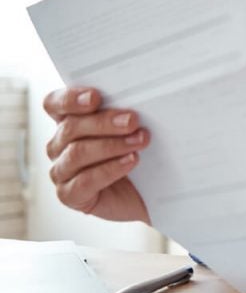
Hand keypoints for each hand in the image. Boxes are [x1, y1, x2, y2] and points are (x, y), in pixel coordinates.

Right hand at [43, 87, 150, 223]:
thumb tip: (136, 103)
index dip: (70, 99)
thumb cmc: (133, 154)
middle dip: (104, 122)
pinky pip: (85, 181)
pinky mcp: (69, 195)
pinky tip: (131, 161)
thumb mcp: (129, 130)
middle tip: (132, 120)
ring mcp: (61, 171)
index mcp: (68, 122)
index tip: (95, 97)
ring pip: (77, 153)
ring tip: (139, 141)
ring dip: (112, 145)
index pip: (54, 104)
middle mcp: (59, 145)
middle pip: (71, 128)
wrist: (144, 193)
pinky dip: (111, 169)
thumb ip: (123, 114)